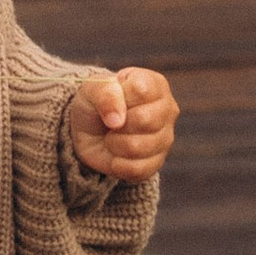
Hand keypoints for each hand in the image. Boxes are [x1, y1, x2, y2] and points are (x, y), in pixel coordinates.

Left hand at [66, 65, 175, 183]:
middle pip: (144, 120)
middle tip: (110, 121)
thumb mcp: (93, 88)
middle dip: (116, 123)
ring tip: (112, 136)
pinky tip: (115, 154)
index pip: (141, 90)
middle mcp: (167, 110)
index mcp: (156, 85)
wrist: (88, 130)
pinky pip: (136, 170)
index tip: (112, 98)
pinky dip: (117, 164)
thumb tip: (117, 120)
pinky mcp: (156, 164)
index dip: (118, 97)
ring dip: (114, 143)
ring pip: (138, 147)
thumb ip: (105, 94)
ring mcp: (165, 139)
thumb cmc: (96, 102)